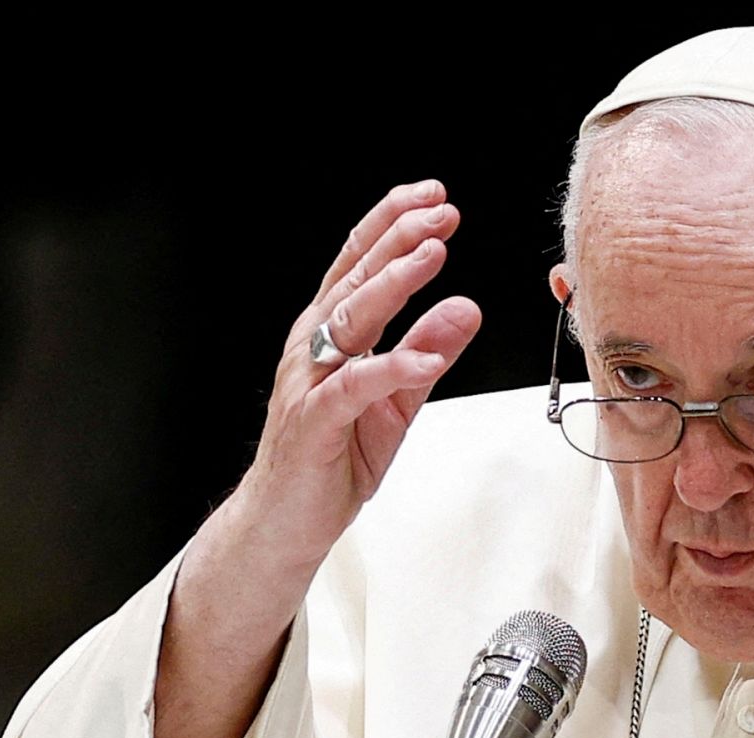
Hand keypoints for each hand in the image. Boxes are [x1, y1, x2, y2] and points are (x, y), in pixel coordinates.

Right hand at [155, 181, 479, 737]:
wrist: (287, 524)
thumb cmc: (335, 459)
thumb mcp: (397, 399)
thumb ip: (428, 352)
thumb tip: (466, 307)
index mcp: (331, 335)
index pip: (361, 265)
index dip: (394, 226)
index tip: (436, 198)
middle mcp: (313, 348)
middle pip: (355, 279)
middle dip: (398, 240)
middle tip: (442, 212)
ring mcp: (310, 383)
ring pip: (349, 320)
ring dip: (392, 284)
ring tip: (432, 255)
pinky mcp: (314, 424)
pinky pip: (353, 388)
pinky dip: (388, 368)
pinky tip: (422, 356)